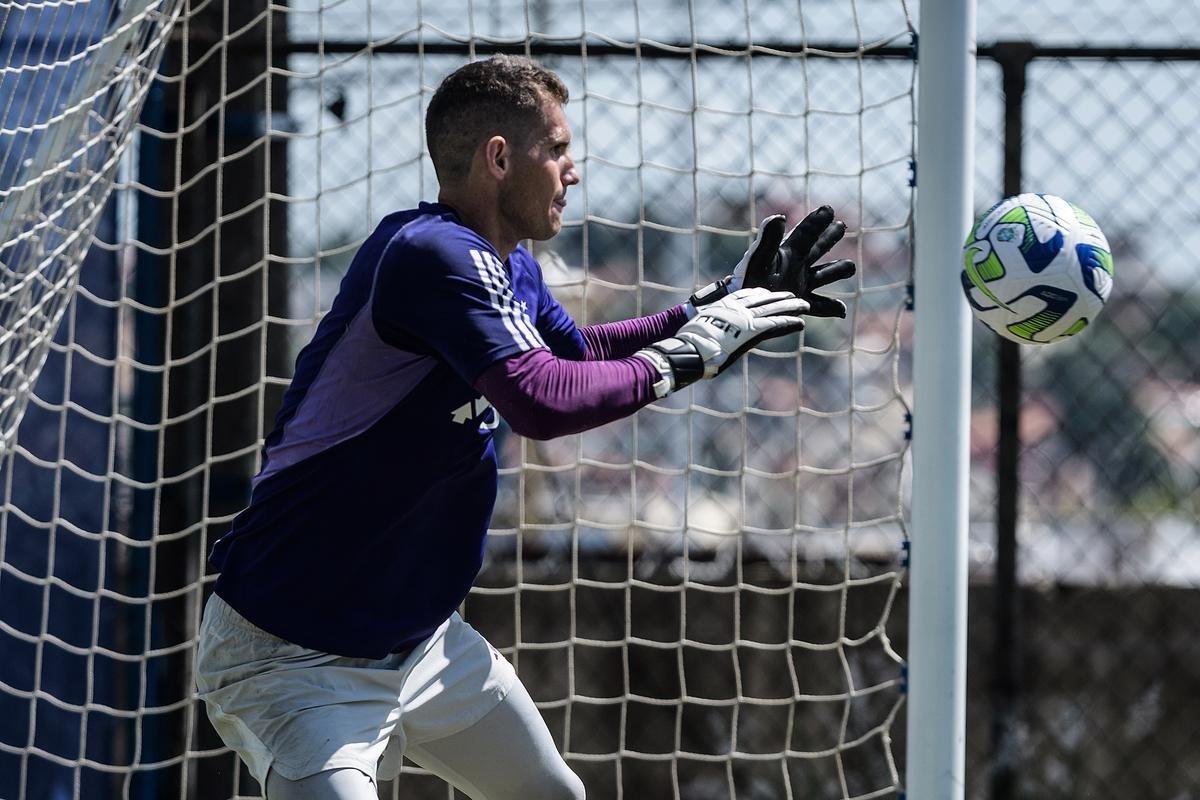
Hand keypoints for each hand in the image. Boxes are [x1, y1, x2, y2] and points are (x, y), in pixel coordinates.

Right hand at [638, 287, 807, 395]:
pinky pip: (774, 324)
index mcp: (720, 306)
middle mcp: (733, 308)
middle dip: (778, 297)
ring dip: (790, 306)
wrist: (686, 349)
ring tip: (804, 305)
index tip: (766, 292)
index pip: (743, 295)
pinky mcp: (750, 331)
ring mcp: (743, 318)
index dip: (757, 293)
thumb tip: (698, 338)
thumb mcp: (695, 331)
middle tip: (792, 295)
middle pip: (761, 298)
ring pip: (772, 308)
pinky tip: (800, 321)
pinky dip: (788, 322)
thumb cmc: (684, 345)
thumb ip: (704, 329)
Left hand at [741, 206, 856, 317]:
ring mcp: (801, 285)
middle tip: (840, 226)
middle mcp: (797, 266)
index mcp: (788, 252)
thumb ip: (769, 239)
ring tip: (850, 267)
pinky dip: (834, 308)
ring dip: (838, 270)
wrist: (743, 309)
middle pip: (819, 248)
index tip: (829, 209)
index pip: (806, 233)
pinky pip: (823, 306)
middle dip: (830, 237)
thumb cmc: (749, 282)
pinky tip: (842, 311)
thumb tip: (779, 217)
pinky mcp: (801, 304)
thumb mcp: (759, 259)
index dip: (817, 221)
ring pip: (826, 275)